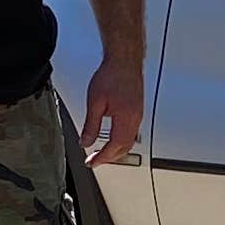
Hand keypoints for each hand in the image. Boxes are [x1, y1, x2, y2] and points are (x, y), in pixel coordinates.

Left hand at [80, 50, 143, 165]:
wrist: (125, 61)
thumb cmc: (112, 75)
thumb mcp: (95, 102)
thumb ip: (91, 125)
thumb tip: (85, 141)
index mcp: (126, 119)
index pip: (114, 147)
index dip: (102, 158)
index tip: (92, 163)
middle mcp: (135, 119)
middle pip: (124, 148)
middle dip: (109, 158)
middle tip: (95, 160)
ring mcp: (138, 115)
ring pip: (129, 142)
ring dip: (116, 151)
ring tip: (103, 153)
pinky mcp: (137, 110)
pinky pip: (132, 133)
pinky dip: (121, 141)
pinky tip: (113, 139)